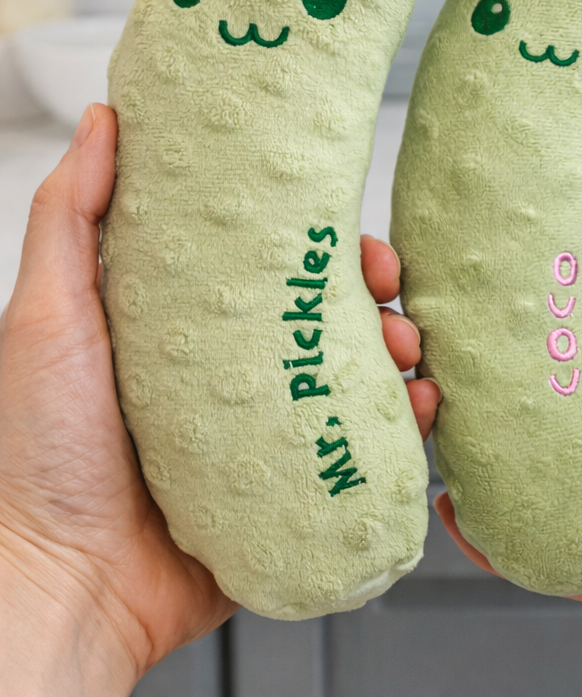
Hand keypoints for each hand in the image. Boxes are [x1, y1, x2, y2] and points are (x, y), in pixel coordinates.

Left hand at [0, 104, 436, 695]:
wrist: (63, 582)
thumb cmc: (42, 453)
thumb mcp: (49, 316)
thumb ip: (70, 217)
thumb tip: (105, 120)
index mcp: (191, 326)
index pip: (276, 266)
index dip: (322, 243)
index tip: (350, 233)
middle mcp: (237, 371)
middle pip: (329, 315)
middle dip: (376, 297)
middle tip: (390, 297)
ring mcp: (270, 428)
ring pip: (359, 374)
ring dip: (399, 352)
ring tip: (408, 353)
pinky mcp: (294, 482)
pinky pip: (367, 445)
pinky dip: (405, 422)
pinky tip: (417, 409)